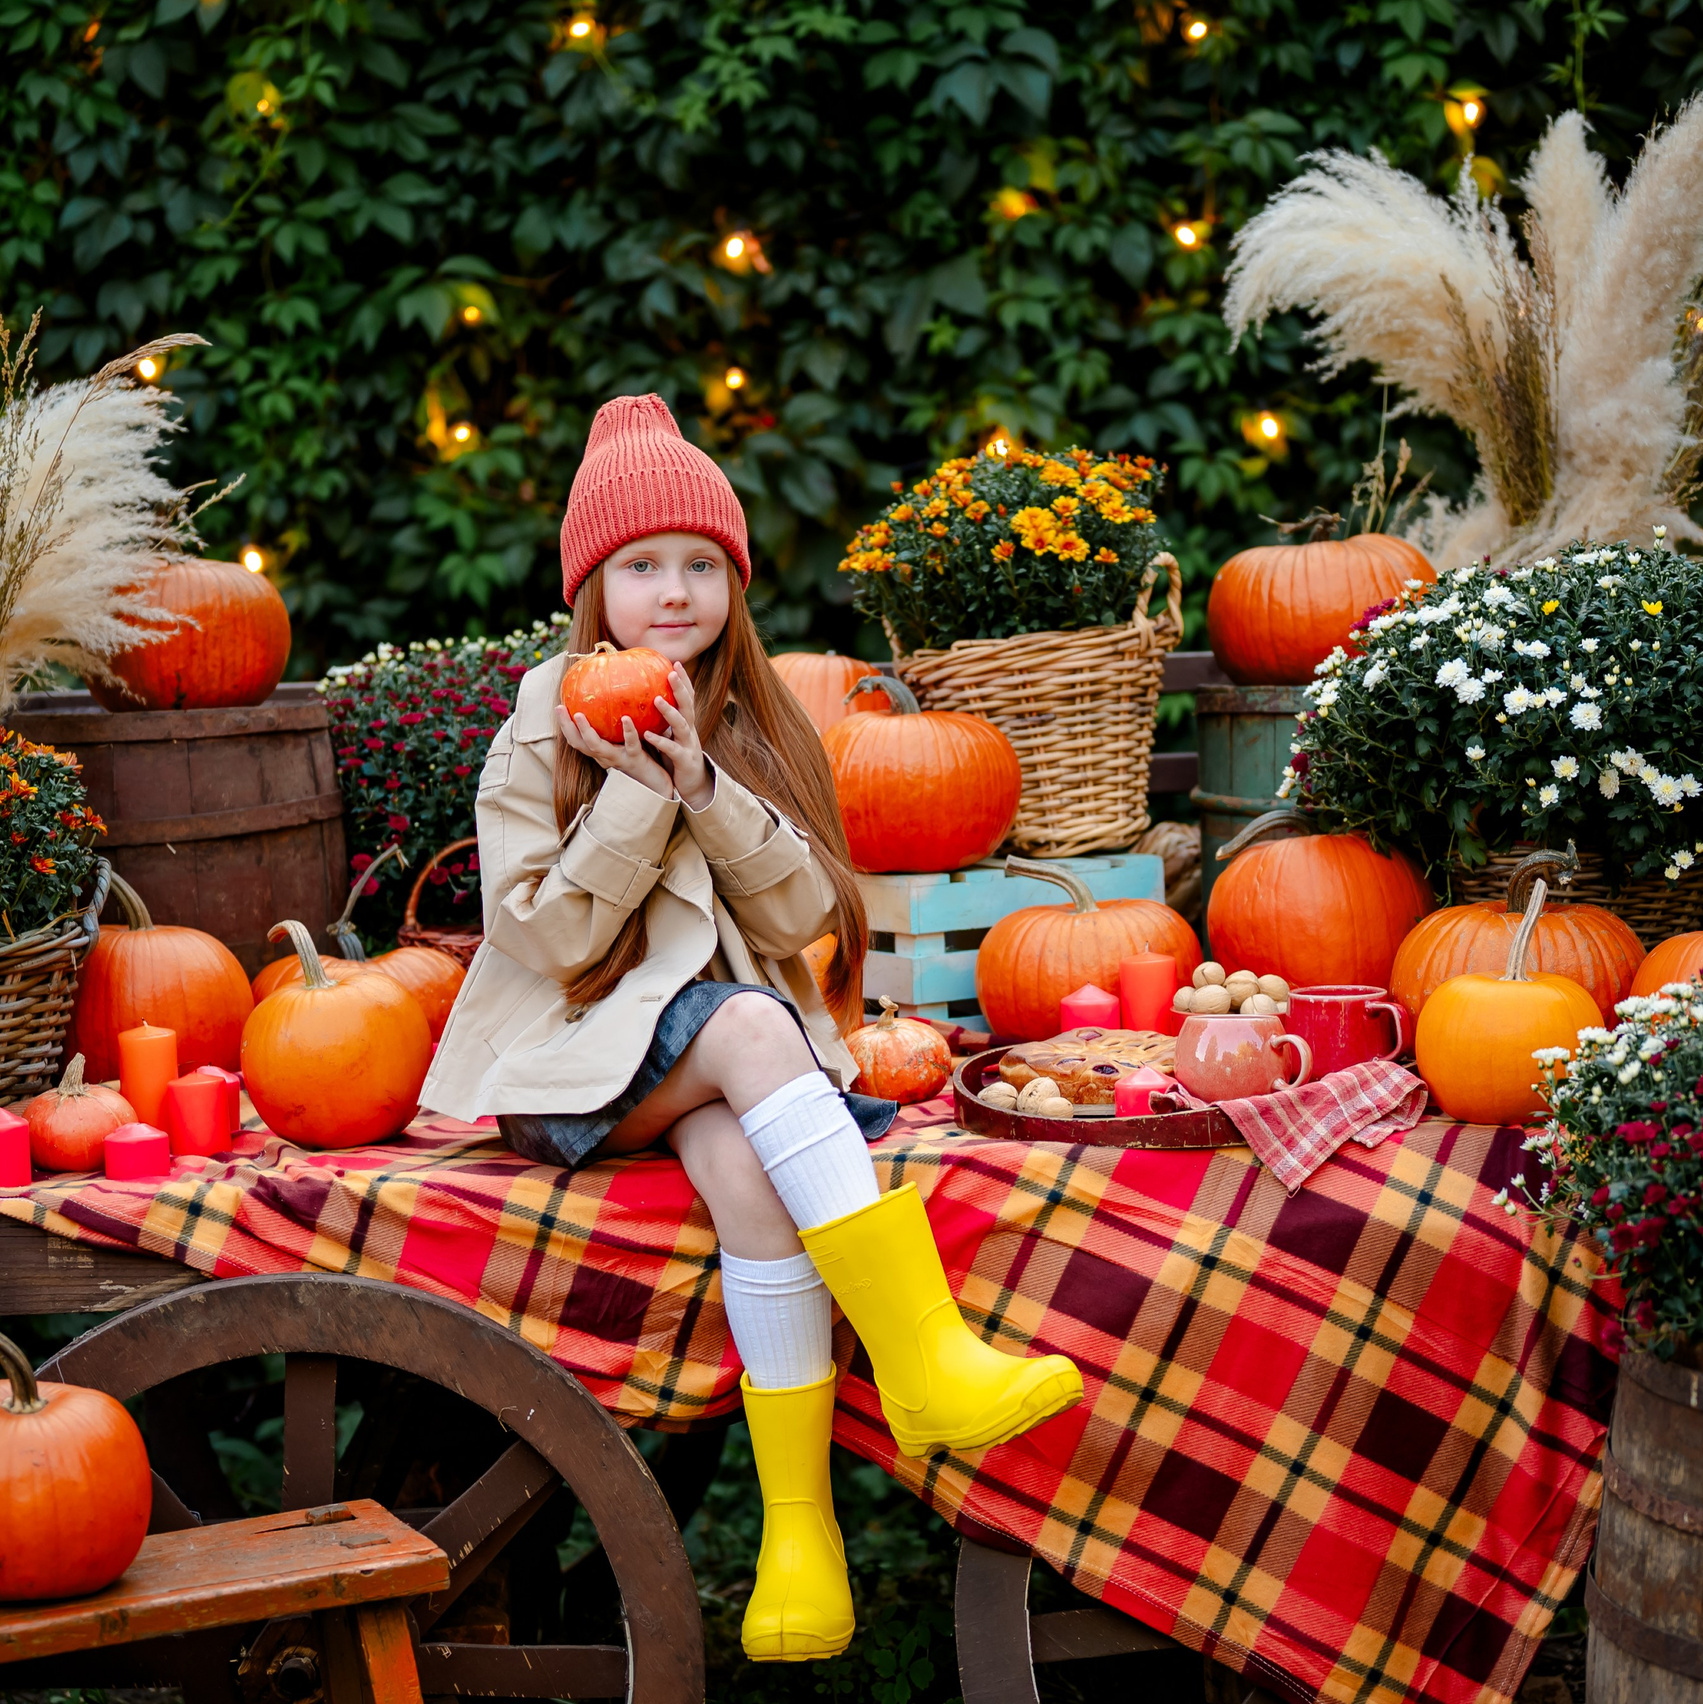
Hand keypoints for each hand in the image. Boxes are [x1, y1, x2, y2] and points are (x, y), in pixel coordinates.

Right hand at [555, 703, 675, 800]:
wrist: (660, 784)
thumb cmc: (644, 760)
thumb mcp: (628, 742)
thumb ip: (618, 726)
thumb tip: (614, 699)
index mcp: (603, 752)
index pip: (577, 740)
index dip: (565, 726)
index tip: (558, 707)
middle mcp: (607, 757)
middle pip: (580, 744)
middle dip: (567, 727)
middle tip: (559, 708)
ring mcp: (620, 759)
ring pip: (597, 747)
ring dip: (587, 731)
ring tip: (580, 715)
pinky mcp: (636, 759)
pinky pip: (631, 744)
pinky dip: (628, 731)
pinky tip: (626, 718)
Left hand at [645, 664, 712, 810]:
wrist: (694, 786)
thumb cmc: (678, 759)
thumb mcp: (673, 737)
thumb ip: (663, 722)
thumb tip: (647, 703)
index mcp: (687, 724)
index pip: (688, 698)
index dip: (683, 681)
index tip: (675, 662)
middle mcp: (690, 732)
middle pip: (688, 705)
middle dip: (681, 688)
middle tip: (672, 671)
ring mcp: (689, 746)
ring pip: (682, 725)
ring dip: (670, 712)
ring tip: (656, 700)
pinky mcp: (684, 761)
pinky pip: (672, 750)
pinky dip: (661, 741)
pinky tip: (648, 734)